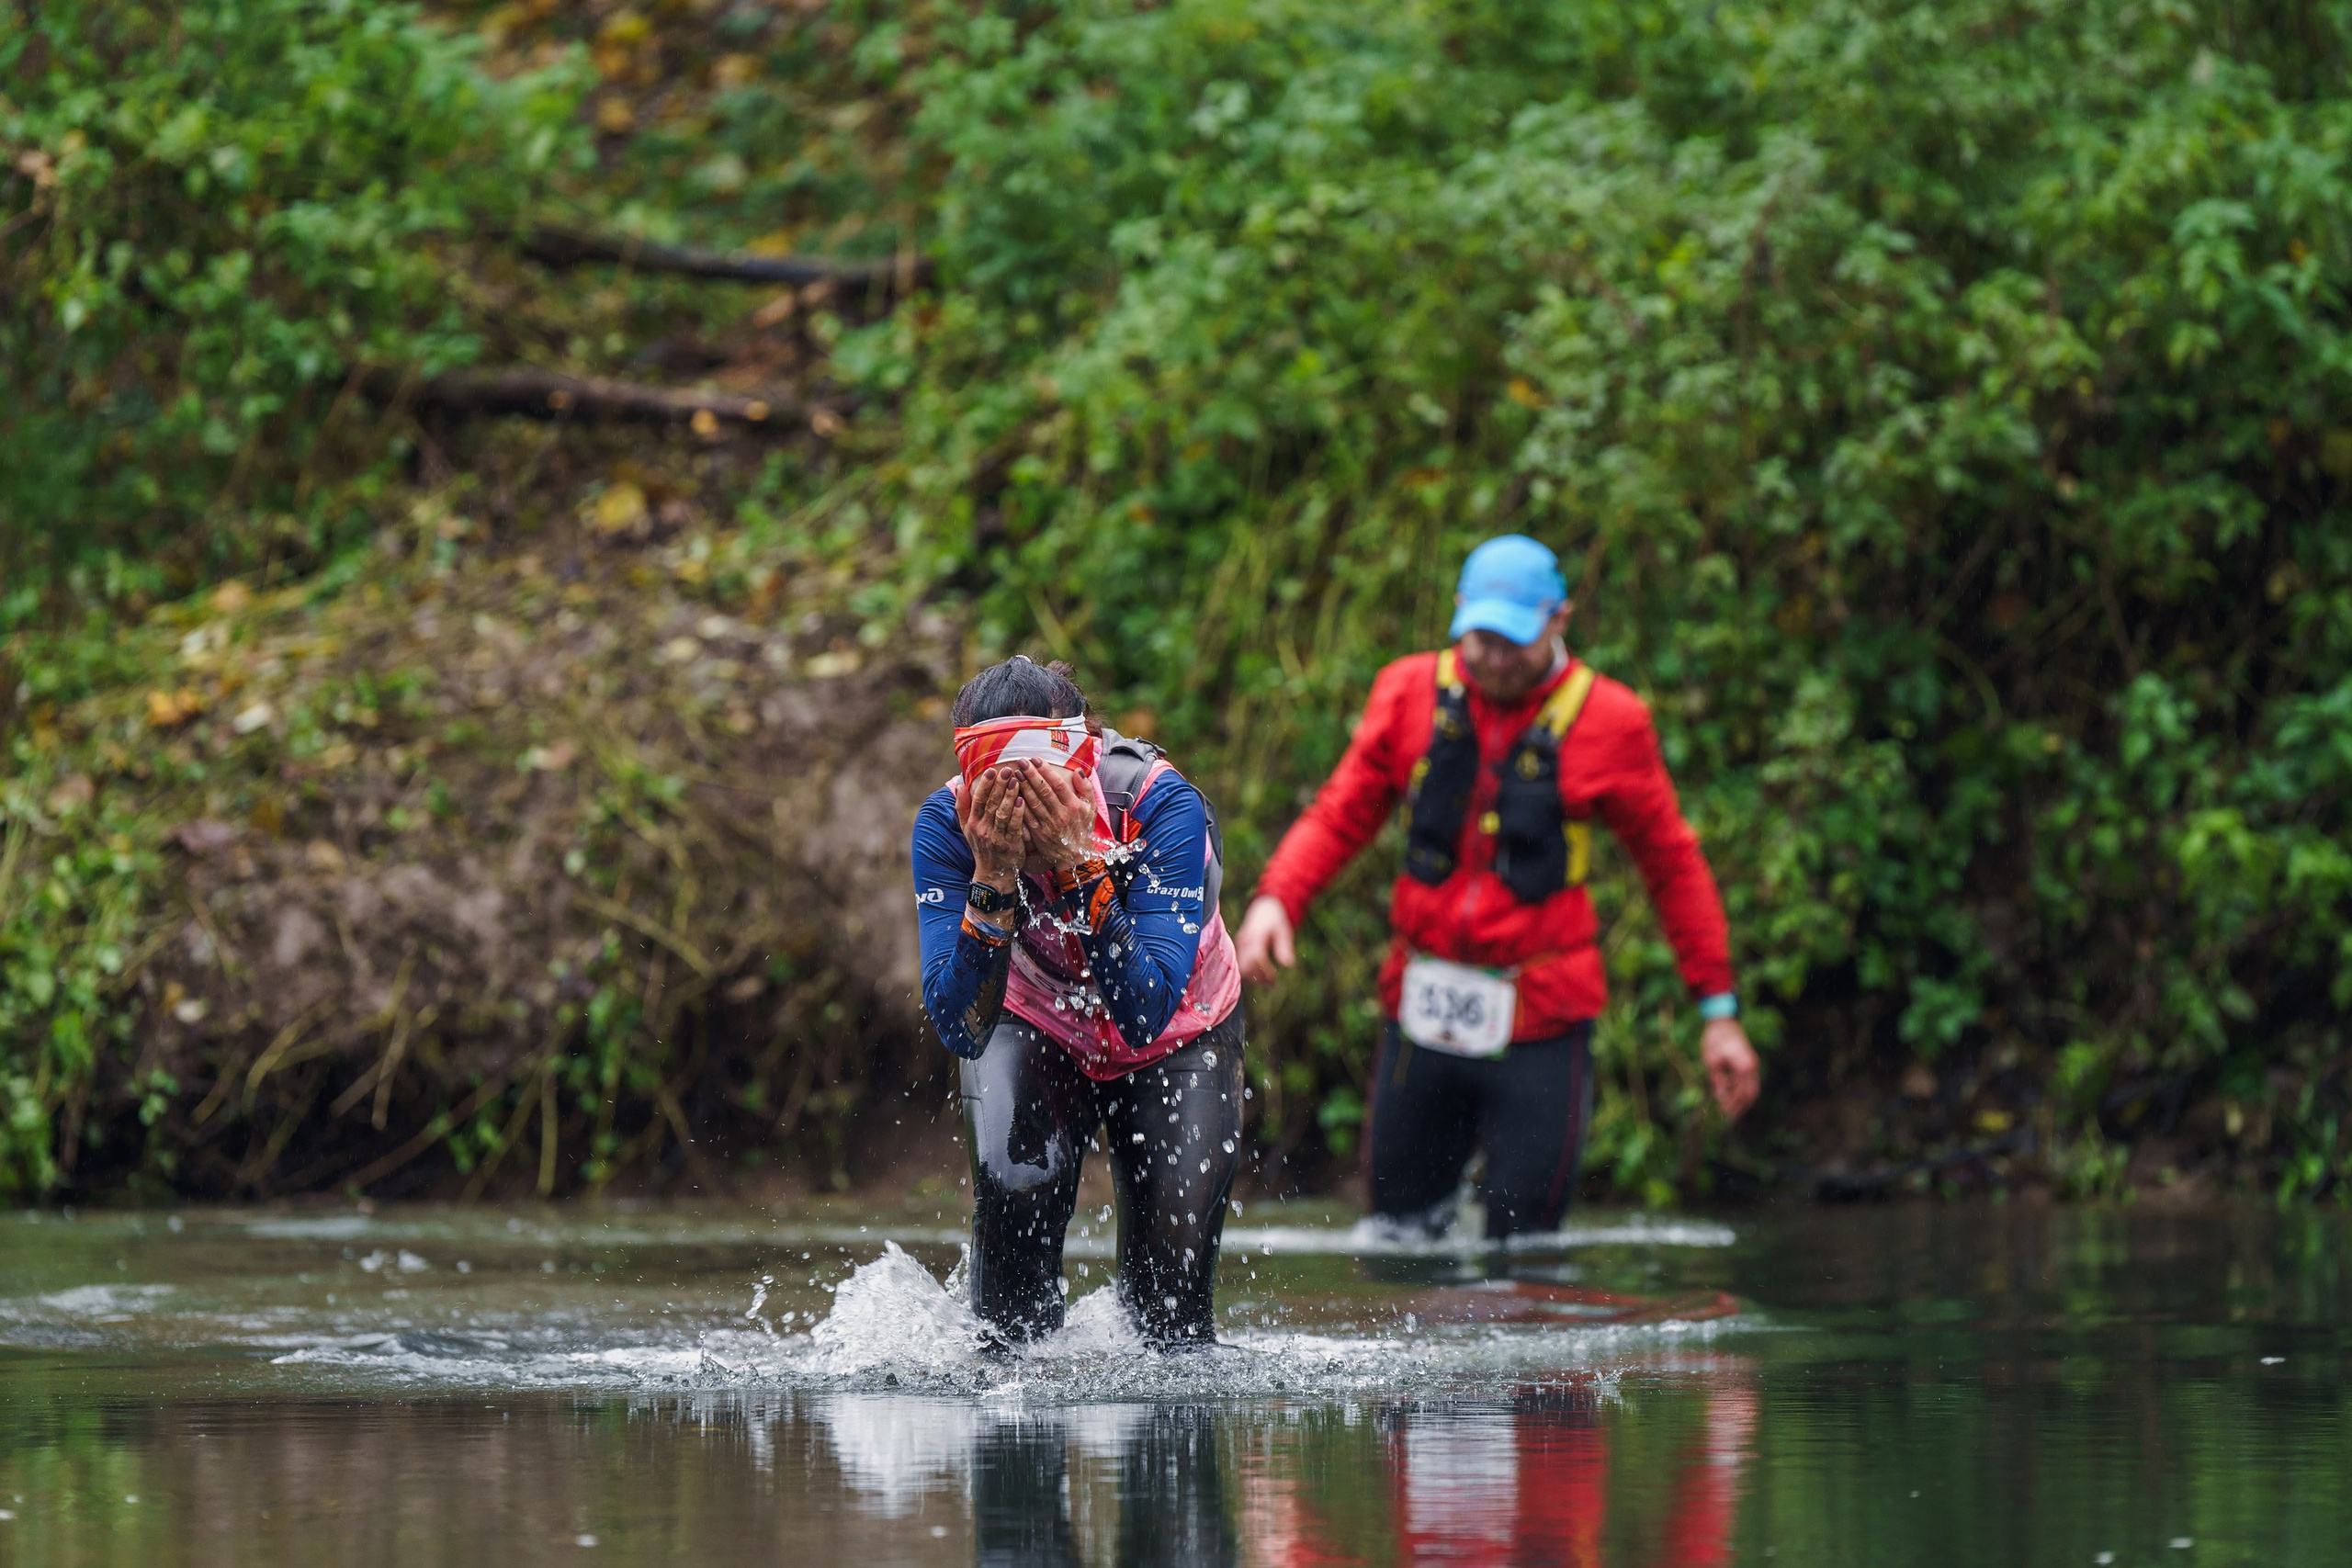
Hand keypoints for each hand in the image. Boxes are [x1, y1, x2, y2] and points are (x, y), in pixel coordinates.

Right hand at [956, 766, 1027, 888]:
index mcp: (973, 823)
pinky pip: (1014, 826)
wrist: (993, 874)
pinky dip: (1018, 813)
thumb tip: (959, 786)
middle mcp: (983, 829)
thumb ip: (962, 807)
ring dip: (1009, 795)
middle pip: (991, 803)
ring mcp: (997, 837)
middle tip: (1007, 769)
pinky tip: (1022, 800)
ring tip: (1016, 780)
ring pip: (1002, 813)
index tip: (991, 770)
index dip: (985, 785)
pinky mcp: (1010, 844)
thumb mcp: (966, 828)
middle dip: (999, 785)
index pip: (978, 800)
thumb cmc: (981, 847)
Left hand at [1014, 759, 1101, 871]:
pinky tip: (1012, 794)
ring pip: (1033, 803)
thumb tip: (1078, 770)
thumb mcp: (1091, 807)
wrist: (1076, 856)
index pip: (1058, 784)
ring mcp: (1048, 825)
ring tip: (1014, 773)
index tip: (1036, 759)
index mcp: (1073, 806)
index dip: (1046, 771)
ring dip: (1023, 787)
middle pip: (1043, 791)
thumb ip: (1086, 787)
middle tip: (1021, 762)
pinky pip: (1026, 817)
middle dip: (1031, 775)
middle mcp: (1061, 815)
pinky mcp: (1038, 834)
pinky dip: (1019, 805)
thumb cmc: (1083, 828)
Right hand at [1234, 896, 1295, 984]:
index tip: (1274, 979)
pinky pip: (1240, 964)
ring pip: (1241, 967)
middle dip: (1257, 977)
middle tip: (1272, 983)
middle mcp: (1245, 941)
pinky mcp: (1239, 948)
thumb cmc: (1275, 920)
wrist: (1263, 908)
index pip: (1256, 958)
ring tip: (1268, 982)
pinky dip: (1250, 973)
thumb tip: (1288, 964)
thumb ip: (1284, 946)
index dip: (1265, 971)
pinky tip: (1261, 977)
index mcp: (1256, 935)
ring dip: (1253, 978)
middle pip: (1245, 966)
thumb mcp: (1283, 931)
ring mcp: (1240, 945)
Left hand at [1701, 1017, 1759, 1119]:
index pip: (1741, 1093)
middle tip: (1728, 1117)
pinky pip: (1749, 1081)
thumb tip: (1720, 1098)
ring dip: (1742, 1099)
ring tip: (1730, 1109)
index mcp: (1744, 1067)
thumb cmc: (1715, 1039)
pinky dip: (1741, 1090)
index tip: (1722, 1114)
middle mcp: (1752, 1067)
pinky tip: (1729, 1094)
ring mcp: (1753, 1064)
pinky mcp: (1750, 1062)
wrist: (1723, 1021)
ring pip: (1752, 1088)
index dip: (1732, 1105)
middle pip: (1751, 1094)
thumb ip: (1717, 1081)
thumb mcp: (1711, 1061)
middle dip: (1740, 1106)